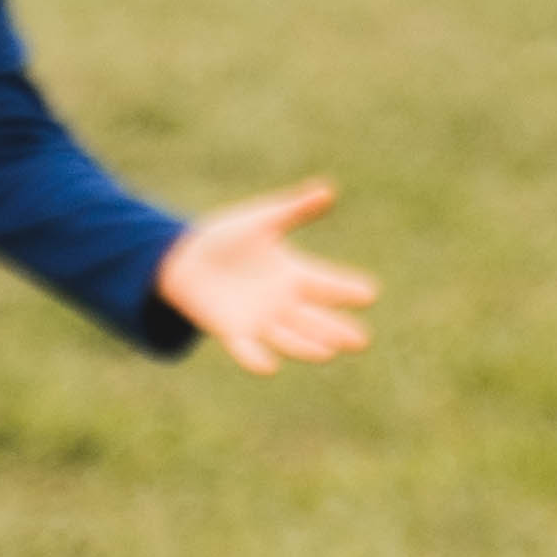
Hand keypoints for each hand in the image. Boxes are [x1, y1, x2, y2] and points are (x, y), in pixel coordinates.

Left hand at [154, 181, 372, 374]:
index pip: (326, 284)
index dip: (346, 290)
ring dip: (307, 346)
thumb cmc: (228, 236)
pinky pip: (246, 349)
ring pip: (289, 337)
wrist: (186, 257)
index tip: (370, 293)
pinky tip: (269, 366)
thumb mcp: (263, 220)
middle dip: (337, 330)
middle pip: (316, 319)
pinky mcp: (232, 332)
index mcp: (294, 274)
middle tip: (361, 341)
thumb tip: (329, 190)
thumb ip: (295, 210)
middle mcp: (282, 302)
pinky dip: (256, 358)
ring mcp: (259, 320)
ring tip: (328, 352)